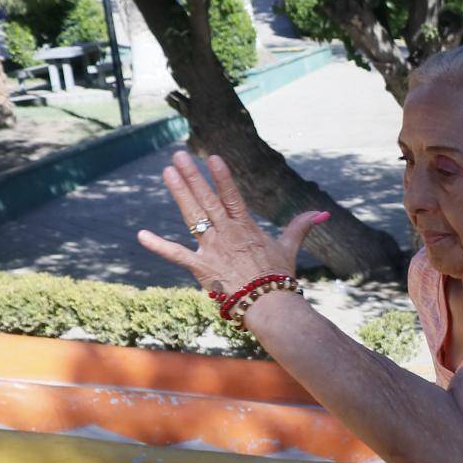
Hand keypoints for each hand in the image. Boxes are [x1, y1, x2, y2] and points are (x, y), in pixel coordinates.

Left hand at [136, 149, 327, 294]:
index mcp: (247, 228)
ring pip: (192, 217)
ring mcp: (213, 250)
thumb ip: (300, 227)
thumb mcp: (289, 249)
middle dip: (193, 176)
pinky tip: (140, 235)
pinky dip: (158, 246)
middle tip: (179, 155)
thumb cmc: (280, 279)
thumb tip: (322, 213)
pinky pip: (176, 255)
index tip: (212, 157)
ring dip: (180, 193)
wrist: (271, 307)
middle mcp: (227, 235)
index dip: (222, 177)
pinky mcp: (201, 269)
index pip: (233, 197)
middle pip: (207, 200)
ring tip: (168, 172)